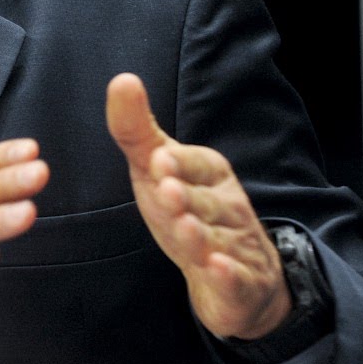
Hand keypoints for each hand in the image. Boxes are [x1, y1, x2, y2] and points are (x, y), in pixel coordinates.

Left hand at [104, 73, 289, 340]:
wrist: (238, 277)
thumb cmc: (189, 210)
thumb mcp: (158, 169)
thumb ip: (136, 129)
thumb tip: (121, 79)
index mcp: (210, 174)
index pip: (196, 165)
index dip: (178, 165)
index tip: (159, 159)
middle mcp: (228, 206)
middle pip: (205, 203)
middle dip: (187, 197)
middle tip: (167, 189)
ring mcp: (237, 246)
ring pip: (218, 240)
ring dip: (201, 235)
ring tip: (185, 228)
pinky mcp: (240, 284)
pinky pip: (236, 279)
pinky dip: (228, 275)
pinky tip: (217, 269)